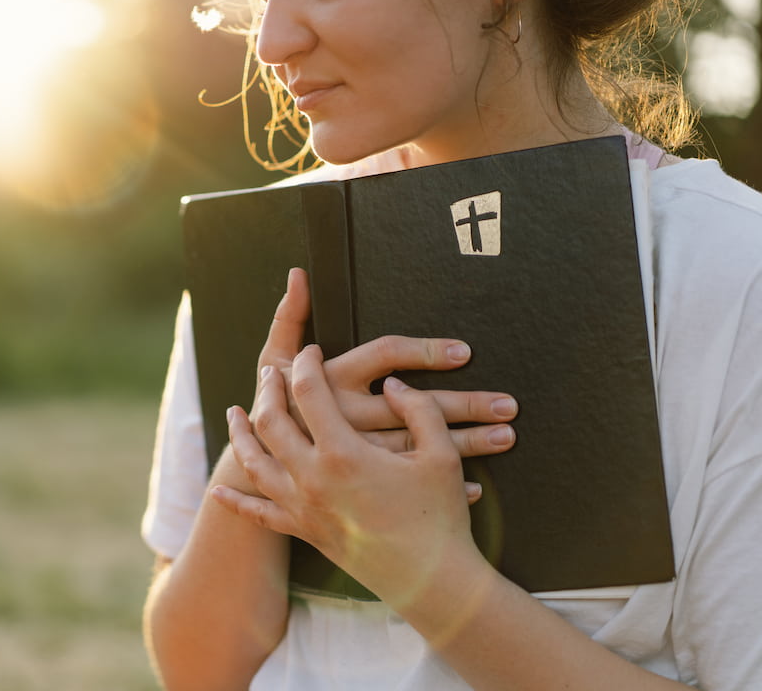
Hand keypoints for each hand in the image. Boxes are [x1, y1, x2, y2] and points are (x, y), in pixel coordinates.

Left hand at [216, 347, 487, 603]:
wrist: (432, 581)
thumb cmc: (440, 515)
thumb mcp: (440, 453)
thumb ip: (418, 409)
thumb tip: (393, 384)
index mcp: (343, 453)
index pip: (308, 392)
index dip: (306, 363)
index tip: (310, 349)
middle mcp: (312, 478)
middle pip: (271, 422)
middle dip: (268, 390)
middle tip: (271, 372)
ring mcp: (303, 508)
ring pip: (254, 464)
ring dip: (240, 435)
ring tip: (234, 412)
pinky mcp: (304, 533)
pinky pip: (258, 515)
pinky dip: (235, 502)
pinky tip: (218, 491)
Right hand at [255, 268, 516, 471]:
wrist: (253, 473)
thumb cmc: (270, 406)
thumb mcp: (272, 360)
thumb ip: (289, 318)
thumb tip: (299, 274)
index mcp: (331, 383)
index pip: (385, 357)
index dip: (425, 351)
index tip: (465, 352)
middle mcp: (346, 419)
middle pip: (415, 407)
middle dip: (464, 405)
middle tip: (508, 405)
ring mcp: (356, 457)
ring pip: (419, 447)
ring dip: (465, 444)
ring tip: (505, 434)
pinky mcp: (362, 485)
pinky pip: (408, 487)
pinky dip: (440, 487)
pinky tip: (476, 485)